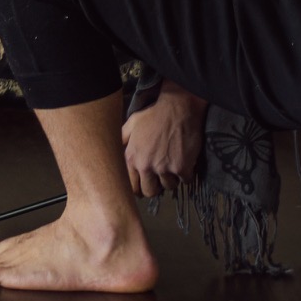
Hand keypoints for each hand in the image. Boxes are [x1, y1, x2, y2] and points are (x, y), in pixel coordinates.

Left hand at [122, 78, 203, 197]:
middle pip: (150, 192)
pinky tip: (185, 163)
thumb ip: (122, 140)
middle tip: (161, 177)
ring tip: (173, 166)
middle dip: (156, 186)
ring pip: (168, 187)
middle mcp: (146, 166)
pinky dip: (186, 174)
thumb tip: (114, 152)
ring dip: (172, 179)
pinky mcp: (182, 168)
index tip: (146, 183)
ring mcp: (165, 168)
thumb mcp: (131, 124)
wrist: (178, 108)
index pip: (132, 187)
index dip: (139, 187)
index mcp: (131, 158)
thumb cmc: (154, 114)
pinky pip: (185, 181)